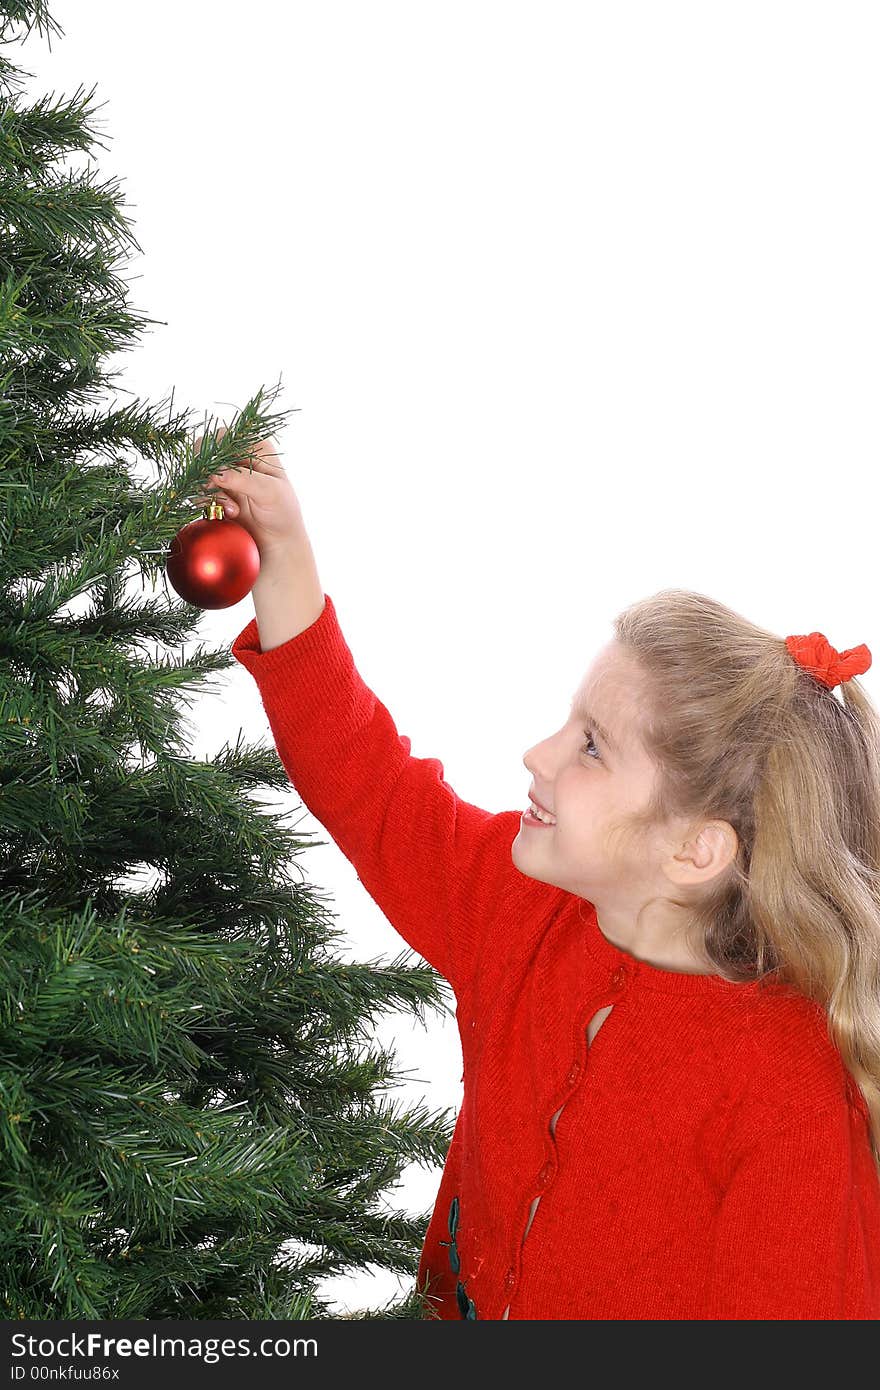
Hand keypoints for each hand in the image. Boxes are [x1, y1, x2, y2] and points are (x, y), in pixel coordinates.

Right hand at [193, 427, 308, 562]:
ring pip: (198, 472)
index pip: (225, 436)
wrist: (277, 542)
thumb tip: (218, 473)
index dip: (217, 452)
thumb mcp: (270, 493)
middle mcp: (237, 458)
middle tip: (222, 491)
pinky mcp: (215, 494)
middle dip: (209, 473)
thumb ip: (245, 479)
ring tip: (233, 511)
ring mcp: (224, 476)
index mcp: (255, 448)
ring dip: (210, 492)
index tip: (220, 473)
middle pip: (204, 450)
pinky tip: (225, 515)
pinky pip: (196, 492)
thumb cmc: (283, 513)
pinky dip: (205, 503)